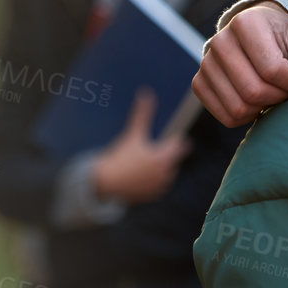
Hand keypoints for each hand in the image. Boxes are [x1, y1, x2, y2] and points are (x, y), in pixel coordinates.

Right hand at [89, 89, 191, 204]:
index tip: (179, 140)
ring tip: (145, 165)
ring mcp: (161, 186)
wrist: (107, 182)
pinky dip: (154, 179)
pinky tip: (141, 176)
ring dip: (161, 168)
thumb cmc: (121, 155)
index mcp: (164, 157)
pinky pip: (159, 184)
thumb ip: (142, 114)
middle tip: (155, 152)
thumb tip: (145, 92)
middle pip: (172, 160)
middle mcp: (166, 173)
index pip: (180, 147)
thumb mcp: (133, 134)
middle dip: (165, 155)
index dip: (178, 142)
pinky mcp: (154, 196)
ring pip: (166, 172)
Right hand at [193, 3, 287, 126]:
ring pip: (238, 107)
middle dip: (278, 97)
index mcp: (245, 23)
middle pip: (253, 91)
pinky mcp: (199, 83)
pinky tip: (256, 102)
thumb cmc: (282, 37)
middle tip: (287, 90)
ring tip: (272, 94)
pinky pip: (224, 116)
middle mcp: (219, 41)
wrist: (255, 35)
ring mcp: (205, 63)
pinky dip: (246, 117)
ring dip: (263, 108)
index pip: (272, 70)